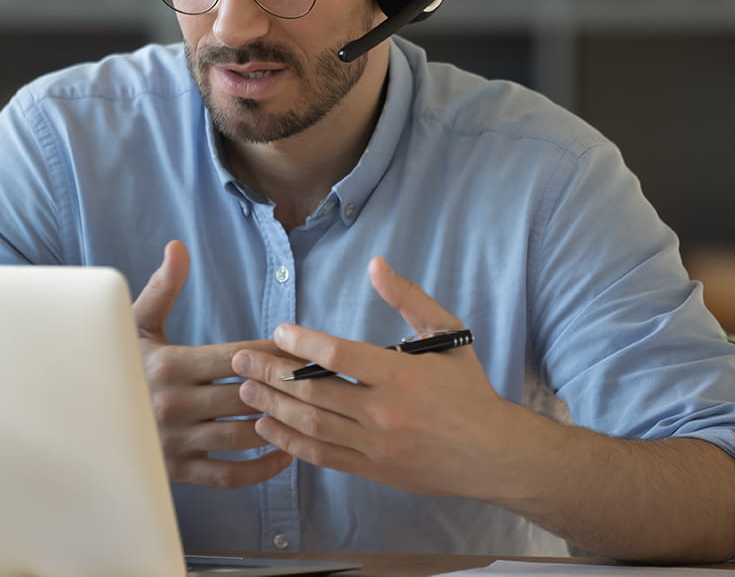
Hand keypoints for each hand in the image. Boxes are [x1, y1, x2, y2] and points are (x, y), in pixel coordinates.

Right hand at [132, 240, 294, 488]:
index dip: (274, 353)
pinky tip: (283, 451)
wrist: (80, 421)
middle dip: (285, 387)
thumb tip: (179, 248)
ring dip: (278, 423)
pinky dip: (263, 468)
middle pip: (248, 395)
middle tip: (316, 380)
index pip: (239, 357)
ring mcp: (177, 442)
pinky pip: (231, 475)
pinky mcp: (178, 473)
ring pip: (245, 435)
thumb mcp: (135, 325)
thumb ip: (163, 288)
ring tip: (303, 411)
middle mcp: (175, 405)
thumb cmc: (116, 365)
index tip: (300, 348)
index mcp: (170, 365)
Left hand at [231, 256, 523, 496]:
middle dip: (270, 374)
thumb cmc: (469, 389)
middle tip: (240, 360)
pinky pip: (322, 456)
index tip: (277, 332)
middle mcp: (384, 413)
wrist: (495, 454)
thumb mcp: (447, 333)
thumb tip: (376, 264)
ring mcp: (376, 446)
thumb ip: (409, 298)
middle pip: (313, 392)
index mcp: (401, 375)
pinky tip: (268, 428)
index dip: (302, 343)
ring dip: (272, 407)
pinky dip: (290, 443)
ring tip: (244, 390)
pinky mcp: (372, 470)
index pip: (339, 357)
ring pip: (311, 426)